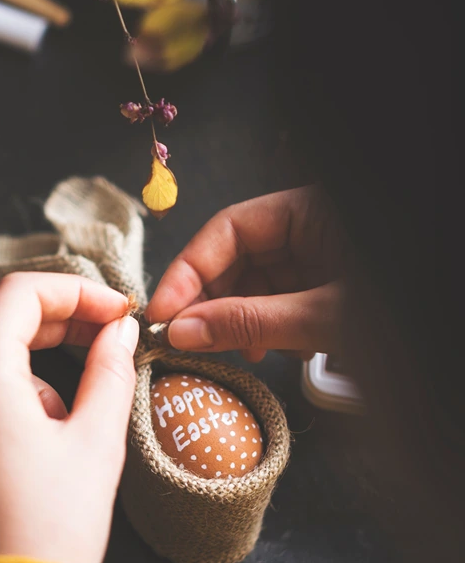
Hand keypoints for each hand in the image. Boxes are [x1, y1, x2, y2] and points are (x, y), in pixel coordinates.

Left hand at [0, 272, 137, 562]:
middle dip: (57, 322)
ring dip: (31, 366)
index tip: (117, 311)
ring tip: (70, 419)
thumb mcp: (96, 441)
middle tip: (107, 339)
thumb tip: (120, 330)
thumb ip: (110, 369)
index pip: (23, 293)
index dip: (77, 291)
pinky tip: (36, 442)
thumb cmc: (51, 530)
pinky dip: (2, 396)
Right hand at [146, 186, 345, 360]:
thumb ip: (251, 322)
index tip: (163, 312)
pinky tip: (278, 350)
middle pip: (238, 257)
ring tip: (246, 352)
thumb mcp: (322, 318)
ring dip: (242, 322)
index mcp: (310, 210)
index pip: (228, 227)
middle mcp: (310, 228)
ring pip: (256, 284)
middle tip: (188, 339)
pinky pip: (280, 302)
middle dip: (214, 302)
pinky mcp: (327, 289)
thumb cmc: (399, 316)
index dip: (189, 271)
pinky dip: (270, 329)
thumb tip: (183, 331)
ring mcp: (320, 259)